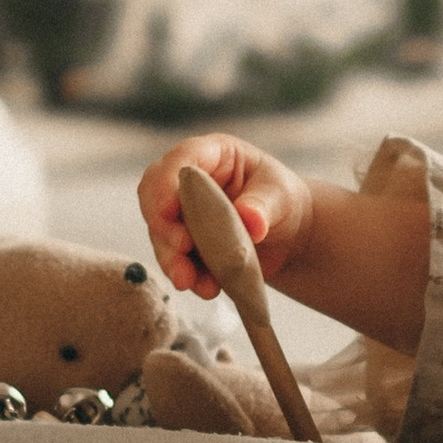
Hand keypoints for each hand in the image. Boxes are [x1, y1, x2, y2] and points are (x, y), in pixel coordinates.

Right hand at [137, 133, 312, 299]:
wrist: (287, 236)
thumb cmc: (282, 201)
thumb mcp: (280, 197)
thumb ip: (262, 206)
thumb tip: (250, 220)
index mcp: (212, 154)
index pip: (181, 160)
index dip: (167, 184)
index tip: (168, 210)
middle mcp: (188, 180)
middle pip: (155, 195)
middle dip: (164, 225)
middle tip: (182, 247)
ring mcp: (181, 213)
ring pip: (160, 233)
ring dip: (172, 259)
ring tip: (190, 281)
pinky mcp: (183, 243)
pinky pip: (174, 259)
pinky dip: (186, 275)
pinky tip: (205, 288)